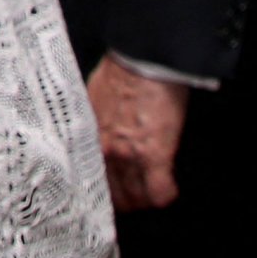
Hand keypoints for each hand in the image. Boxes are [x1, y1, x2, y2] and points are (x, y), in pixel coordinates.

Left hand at [87, 54, 189, 211]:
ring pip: (138, 198)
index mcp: (86, 140)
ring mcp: (128, 156)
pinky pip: (160, 193)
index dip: (106, 191)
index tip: (115, 192)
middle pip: (115, 197)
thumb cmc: (120, 72)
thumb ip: (94, 127)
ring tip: (155, 189)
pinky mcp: (154, 155)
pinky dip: (166, 194)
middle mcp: (103, 152)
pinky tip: (170, 188)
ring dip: (147, 198)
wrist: (142, 59)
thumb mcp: (93, 102)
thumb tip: (99, 138)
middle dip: (128, 198)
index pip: (91, 184)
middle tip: (139, 192)